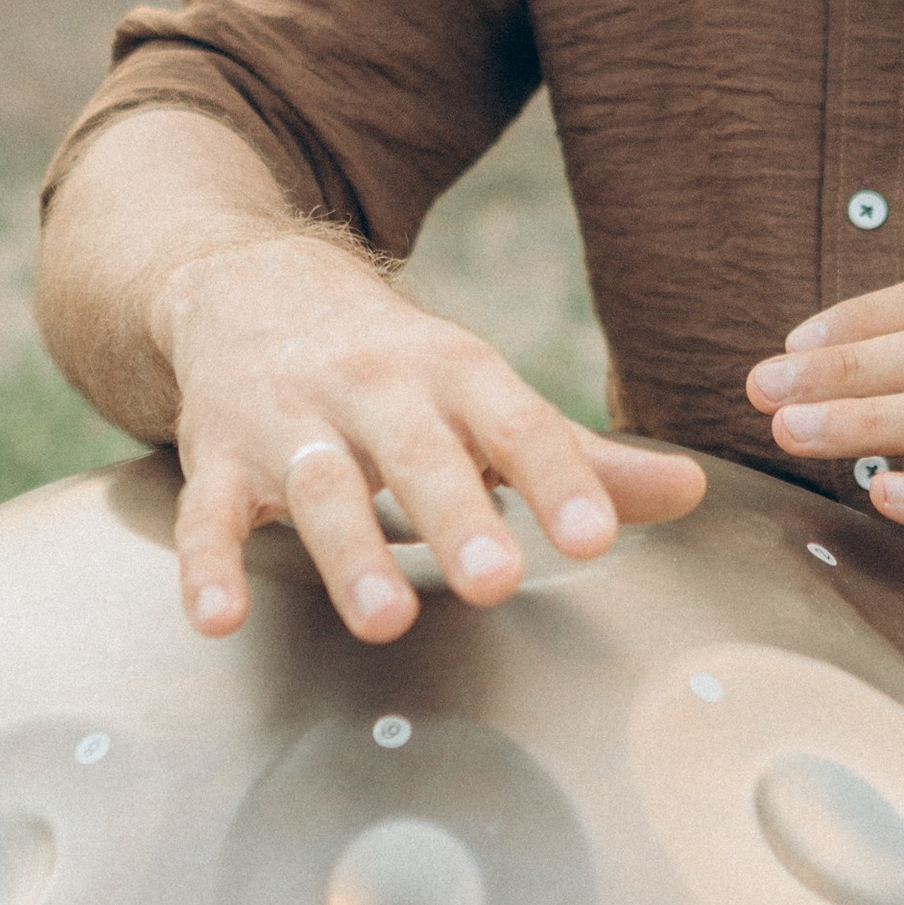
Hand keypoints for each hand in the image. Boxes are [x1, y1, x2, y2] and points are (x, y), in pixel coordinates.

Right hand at [156, 232, 702, 645]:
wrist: (247, 285)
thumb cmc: (394, 366)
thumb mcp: (482, 393)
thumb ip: (577, 456)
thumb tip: (695, 493)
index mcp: (454, 374)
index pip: (517, 425)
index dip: (559, 480)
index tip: (597, 539)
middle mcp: (374, 390)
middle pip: (418, 453)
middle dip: (458, 514)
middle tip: (499, 580)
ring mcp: (291, 423)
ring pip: (320, 486)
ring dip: (352, 551)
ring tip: (388, 618)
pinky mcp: (220, 458)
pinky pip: (210, 514)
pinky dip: (208, 566)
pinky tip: (217, 619)